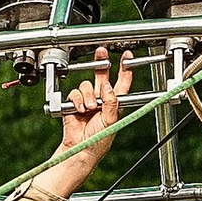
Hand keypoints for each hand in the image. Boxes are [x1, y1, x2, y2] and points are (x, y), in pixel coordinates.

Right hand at [52, 50, 131, 192]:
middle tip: (101, 51)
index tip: (127, 56)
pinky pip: (74, 94)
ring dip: (87, 95)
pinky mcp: (74, 104)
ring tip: (89, 108)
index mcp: (115, 103)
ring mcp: (87, 101)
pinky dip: (76, 101)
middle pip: (102, 75)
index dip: (125, 68)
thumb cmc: (99, 140)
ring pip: (86, 85)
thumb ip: (111, 102)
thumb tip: (107, 86)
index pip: (122, 81)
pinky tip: (79, 110)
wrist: (80, 149)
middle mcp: (101, 99)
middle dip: (101, 62)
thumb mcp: (111, 121)